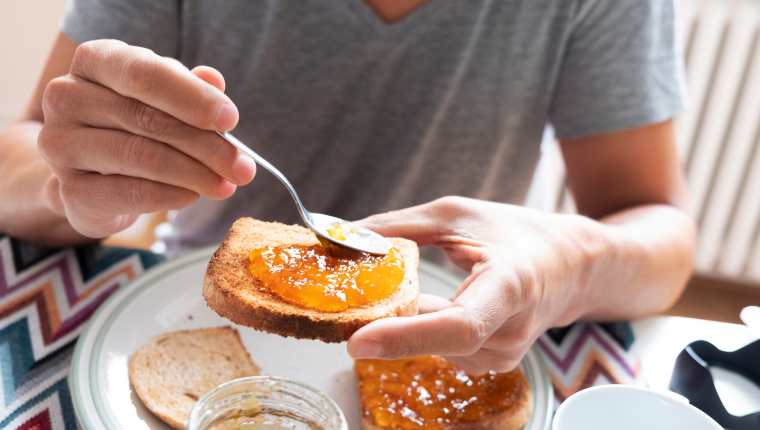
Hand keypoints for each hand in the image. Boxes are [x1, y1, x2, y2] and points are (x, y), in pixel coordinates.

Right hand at [37, 39, 255, 237]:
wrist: (91, 175)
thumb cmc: (133, 125)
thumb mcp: (163, 99)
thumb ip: (190, 89)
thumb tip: (215, 81)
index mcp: (94, 61)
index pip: (145, 73)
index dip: (193, 97)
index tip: (231, 119)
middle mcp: (68, 97)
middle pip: (149, 119)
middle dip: (207, 146)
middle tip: (243, 167)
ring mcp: (61, 145)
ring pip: (141, 157)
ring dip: (195, 174)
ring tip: (226, 185)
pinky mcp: (70, 191)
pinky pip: (131, 193)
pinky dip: (171, 196)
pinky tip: (193, 196)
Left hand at [347, 196, 604, 374]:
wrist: (569, 266)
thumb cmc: (516, 233)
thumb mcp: (458, 215)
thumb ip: (401, 225)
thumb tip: (346, 235)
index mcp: (510, 285)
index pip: (459, 325)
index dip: (405, 336)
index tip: (358, 341)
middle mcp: (511, 331)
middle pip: (436, 340)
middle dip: (386, 323)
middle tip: (346, 302)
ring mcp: (504, 354)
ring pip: (431, 345)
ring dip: (404, 322)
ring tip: (400, 291)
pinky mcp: (493, 363)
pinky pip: (440, 349)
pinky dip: (419, 328)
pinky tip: (423, 305)